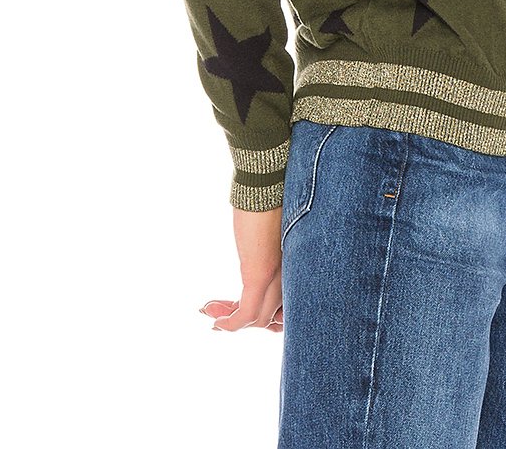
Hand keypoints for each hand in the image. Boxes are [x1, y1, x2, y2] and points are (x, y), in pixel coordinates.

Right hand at [199, 204, 284, 332]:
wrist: (268, 181)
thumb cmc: (272, 198)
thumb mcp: (274, 231)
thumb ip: (272, 249)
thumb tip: (259, 253)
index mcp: (296, 266)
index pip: (285, 308)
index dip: (263, 318)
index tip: (236, 312)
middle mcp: (291, 275)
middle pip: (270, 316)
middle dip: (242, 320)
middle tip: (217, 317)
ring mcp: (277, 277)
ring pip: (258, 318)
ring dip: (231, 321)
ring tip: (209, 313)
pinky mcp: (260, 274)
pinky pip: (247, 312)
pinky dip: (231, 323)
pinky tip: (217, 324)